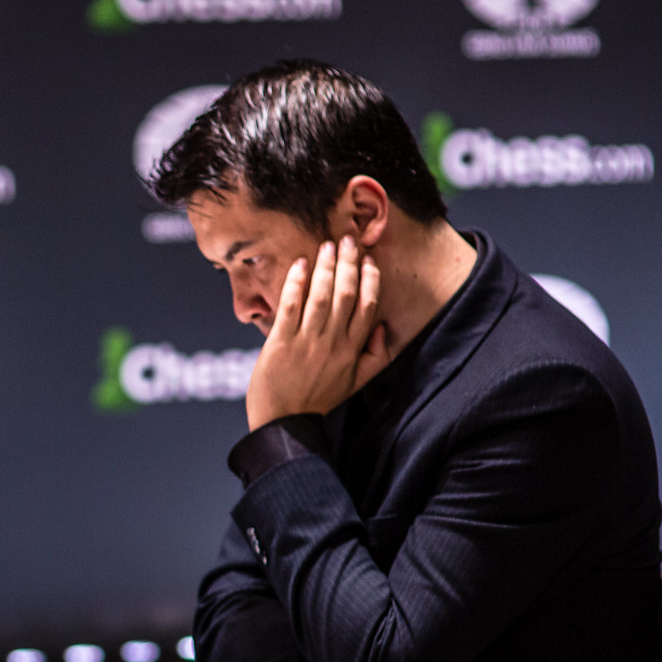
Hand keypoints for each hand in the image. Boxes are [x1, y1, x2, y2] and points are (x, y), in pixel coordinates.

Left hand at [245, 237, 389, 429]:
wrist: (284, 423)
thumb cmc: (317, 400)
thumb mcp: (354, 383)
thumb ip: (375, 357)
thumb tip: (381, 328)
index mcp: (352, 351)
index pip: (368, 307)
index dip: (370, 280)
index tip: (369, 259)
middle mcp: (332, 344)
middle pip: (346, 296)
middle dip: (349, 264)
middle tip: (349, 239)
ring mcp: (306, 344)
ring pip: (321, 298)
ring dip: (326, 268)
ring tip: (328, 245)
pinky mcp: (280, 344)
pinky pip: (290, 308)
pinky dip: (295, 285)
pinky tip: (300, 265)